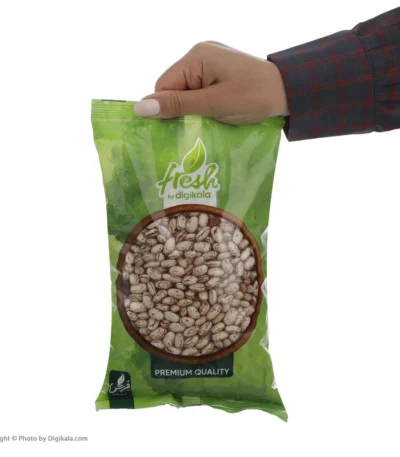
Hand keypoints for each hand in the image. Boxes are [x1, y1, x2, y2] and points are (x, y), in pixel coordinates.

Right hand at [134, 41, 288, 124]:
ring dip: (194, 110)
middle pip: (174, 88)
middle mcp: (200, 54)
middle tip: (197, 128)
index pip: (164, 86)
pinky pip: (200, 90)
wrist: (289, 91)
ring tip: (209, 122)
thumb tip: (140, 109)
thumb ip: (178, 106)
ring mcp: (211, 62)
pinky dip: (204, 106)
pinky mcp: (220, 72)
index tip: (177, 130)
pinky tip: (214, 115)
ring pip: (187, 92)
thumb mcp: (214, 104)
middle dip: (182, 110)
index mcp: (196, 56)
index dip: (167, 109)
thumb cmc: (254, 97)